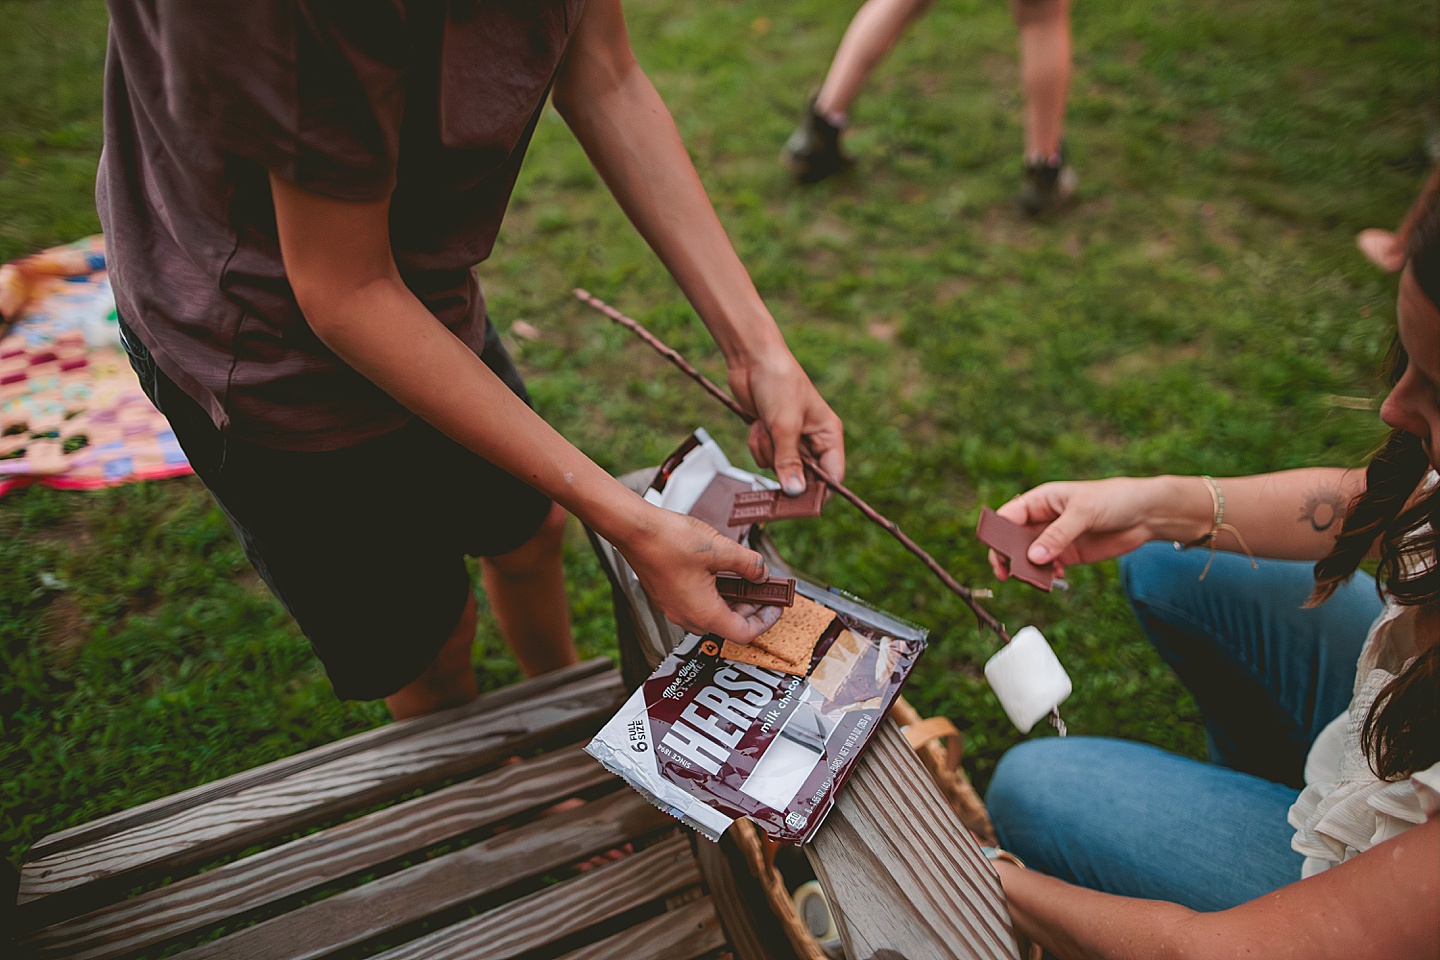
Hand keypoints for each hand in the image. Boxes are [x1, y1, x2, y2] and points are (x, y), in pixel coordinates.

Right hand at [615, 505, 784, 642]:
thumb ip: (748, 564)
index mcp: (704, 613)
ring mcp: (675, 608)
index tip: (776, 607)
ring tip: (745, 577)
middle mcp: (687, 617)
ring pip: (712, 614)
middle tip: (764, 588)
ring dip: (732, 599)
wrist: (634, 530)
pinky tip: (720, 572)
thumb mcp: (721, 549)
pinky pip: (697, 603)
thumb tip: (761, 573)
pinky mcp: (667, 596)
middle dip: (751, 607)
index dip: (766, 622)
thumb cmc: (669, 541)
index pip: (744, 633)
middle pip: (729, 624)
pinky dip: (715, 594)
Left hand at [728, 348, 844, 494]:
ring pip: (779, 467)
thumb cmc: (779, 382)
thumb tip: (795, 492)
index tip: (803, 506)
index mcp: (828, 434)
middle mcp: (812, 439)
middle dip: (786, 471)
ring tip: (765, 427)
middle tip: (775, 475)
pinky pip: (764, 456)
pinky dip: (758, 444)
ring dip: (768, 452)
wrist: (752, 358)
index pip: (832, 475)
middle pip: (804, 476)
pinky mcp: (771, 435)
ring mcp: (790, 438)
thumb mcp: (785, 425)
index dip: (820, 493)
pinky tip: (757, 424)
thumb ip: (789, 461)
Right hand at [988, 477, 1194, 581]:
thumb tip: (1033, 557)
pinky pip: (1048, 568)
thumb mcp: (1084, 512)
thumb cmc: (1114, 500)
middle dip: (1009, 556)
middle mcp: (1043, 520)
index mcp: (1040, 500)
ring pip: (1029, 557)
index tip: (997, 551)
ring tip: (1036, 579)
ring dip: (1028, 569)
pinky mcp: (1068, 555)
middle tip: (1008, 573)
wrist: (1146, 514)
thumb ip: (1058, 535)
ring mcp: (1054, 539)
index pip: (1008, 516)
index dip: (998, 533)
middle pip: (1013, 540)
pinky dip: (1047, 575)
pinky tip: (1057, 576)